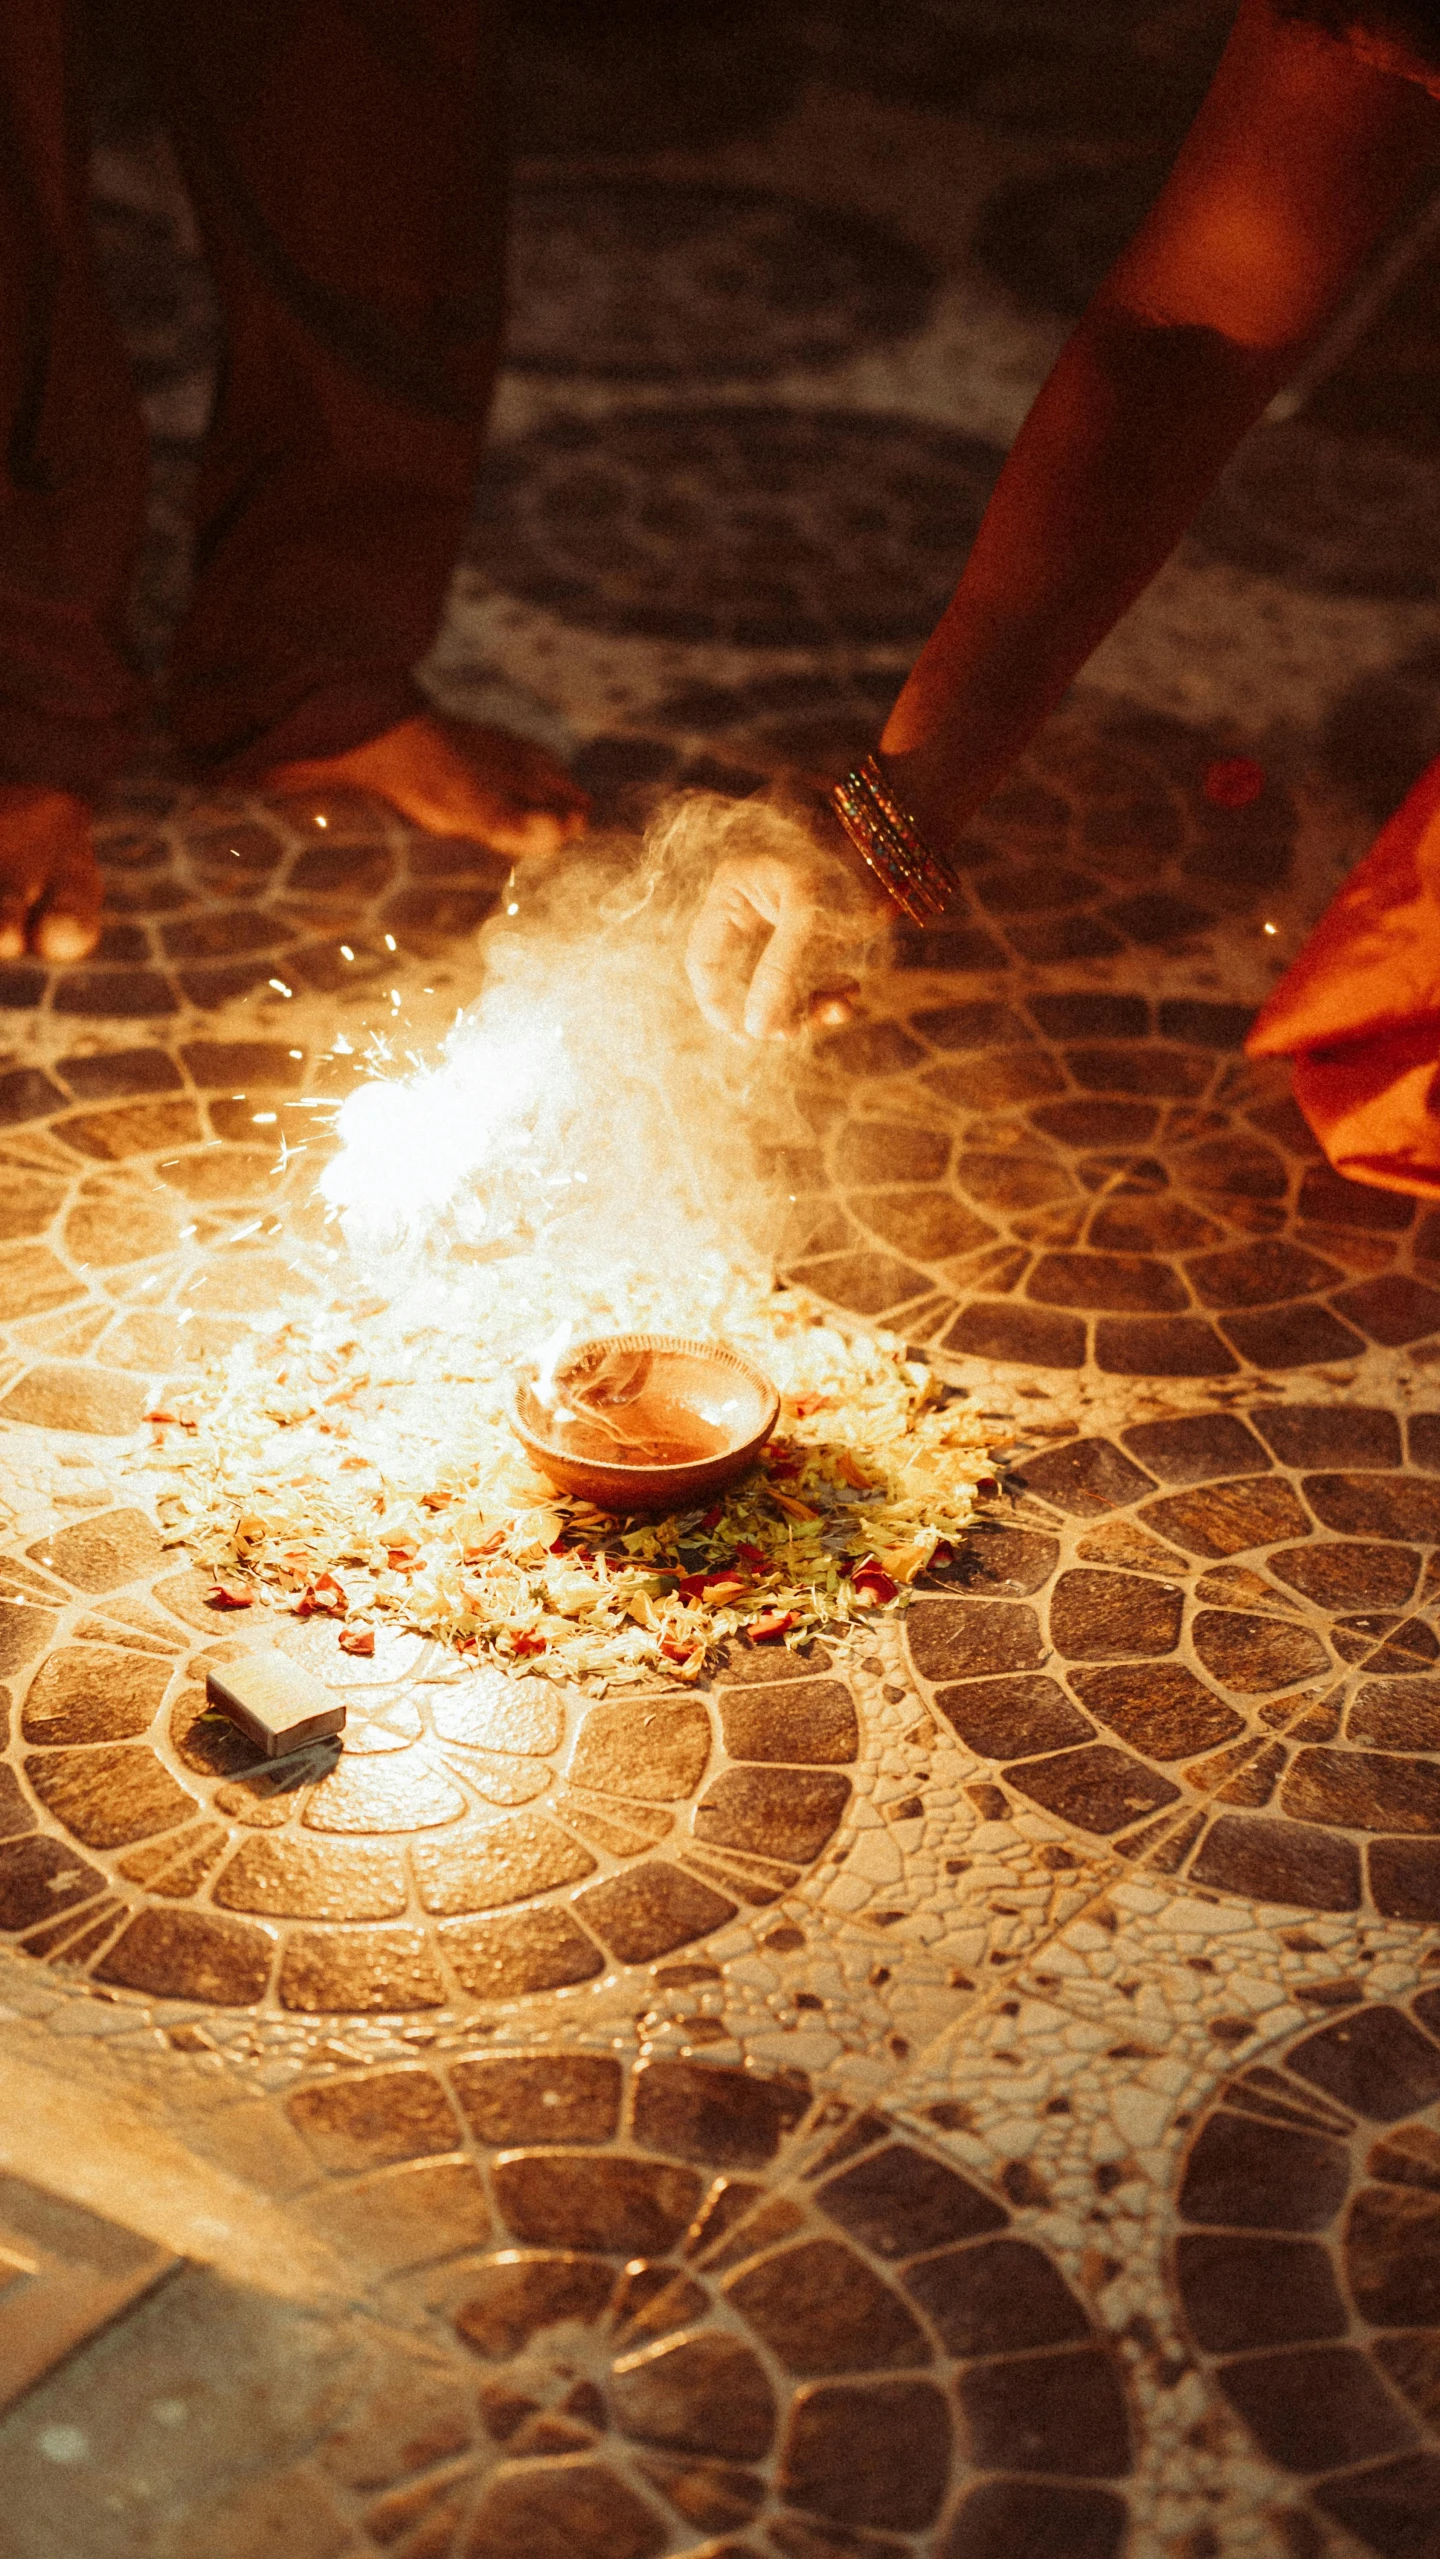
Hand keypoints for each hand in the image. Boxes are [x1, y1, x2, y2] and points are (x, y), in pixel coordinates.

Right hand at [686, 845, 889, 1039]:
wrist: (895, 845)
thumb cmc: (845, 863)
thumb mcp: (808, 917)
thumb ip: (779, 972)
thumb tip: (755, 1029)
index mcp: (731, 893)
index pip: (704, 959)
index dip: (717, 1002)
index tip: (744, 1035)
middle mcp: (748, 911)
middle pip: (742, 979)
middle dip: (774, 1009)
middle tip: (799, 1031)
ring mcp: (777, 925)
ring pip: (777, 986)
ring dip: (807, 1006)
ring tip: (841, 1009)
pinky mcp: (808, 937)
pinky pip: (805, 978)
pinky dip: (826, 992)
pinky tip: (849, 994)